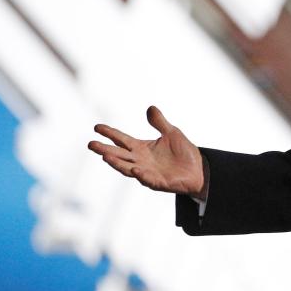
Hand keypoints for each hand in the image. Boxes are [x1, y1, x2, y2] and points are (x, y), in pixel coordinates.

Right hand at [88, 106, 205, 196]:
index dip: (110, 133)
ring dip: (117, 164)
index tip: (97, 127)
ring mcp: (148, 172)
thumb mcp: (172, 133)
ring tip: (105, 156)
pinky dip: (142, 175)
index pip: (122, 140)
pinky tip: (136, 170)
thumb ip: (159, 122)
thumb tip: (150, 108)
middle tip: (91, 144)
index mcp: (142, 148)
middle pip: (119, 155)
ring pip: (128, 168)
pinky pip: (148, 179)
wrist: (199, 169)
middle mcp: (141, 161)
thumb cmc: (183, 152)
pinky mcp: (159, 182)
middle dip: (105, 150)